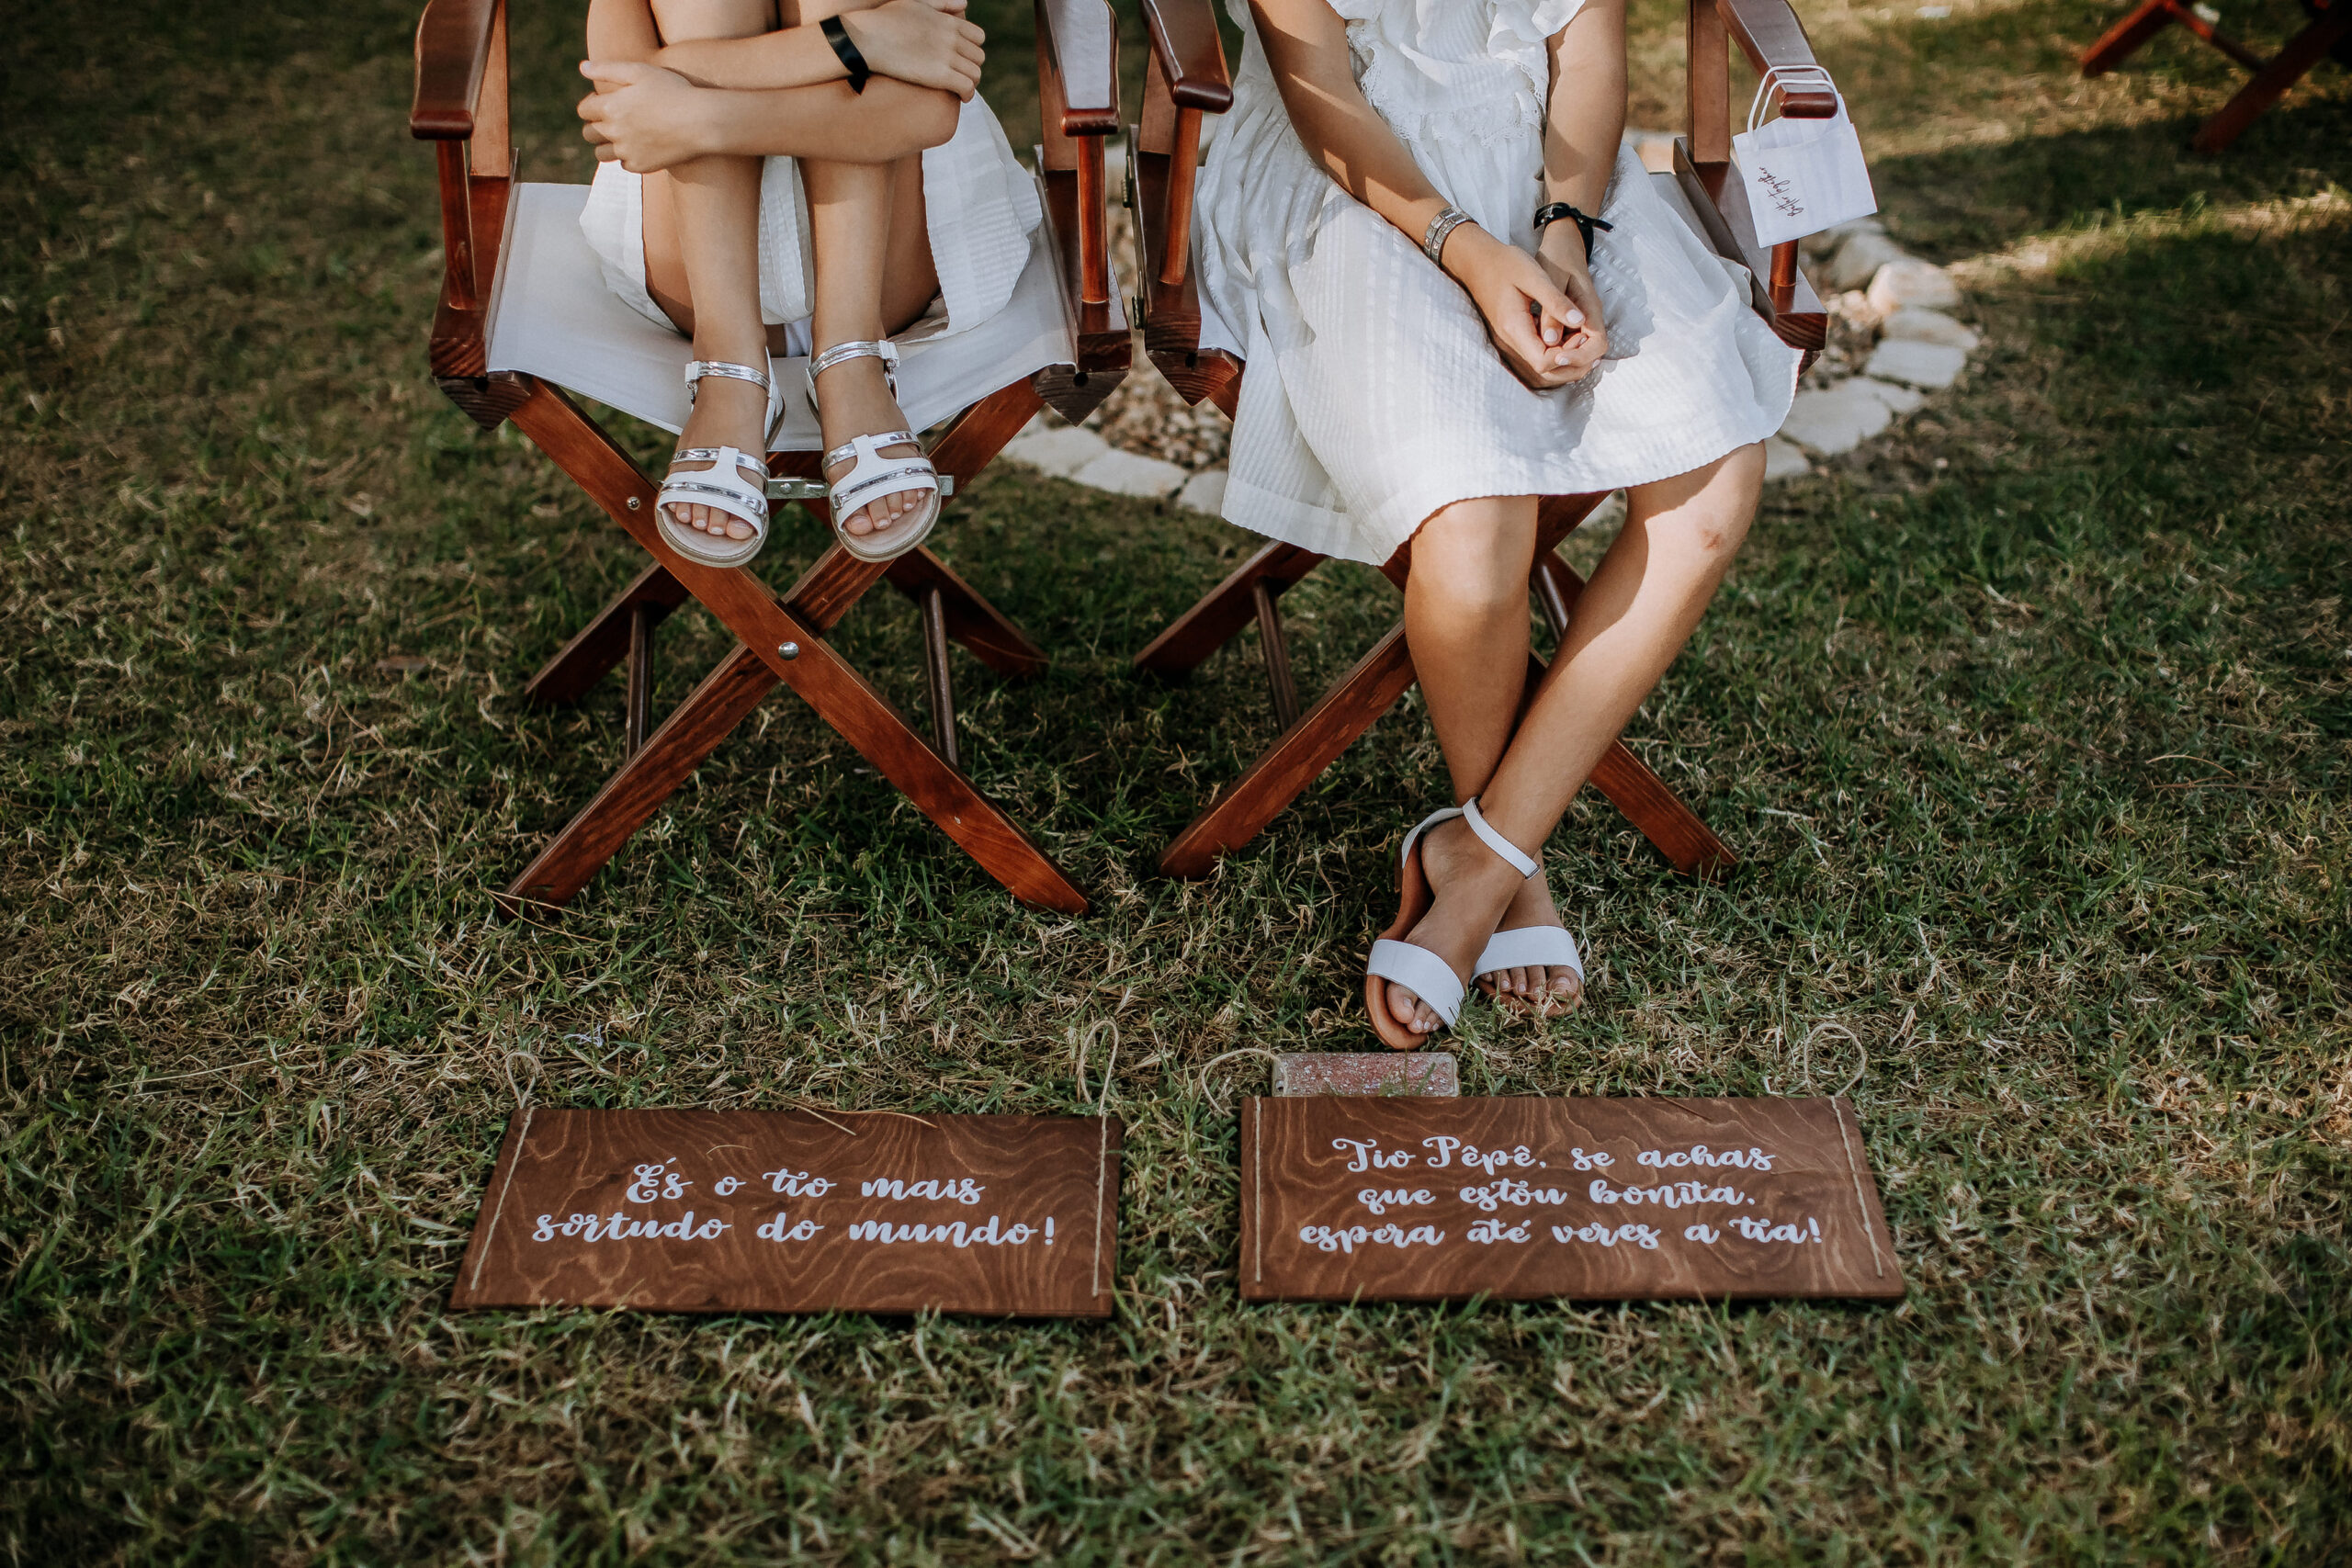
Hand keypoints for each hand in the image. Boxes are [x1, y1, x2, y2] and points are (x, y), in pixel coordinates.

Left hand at [577, 60, 710, 173]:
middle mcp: (614, 132)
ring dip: (606, 145)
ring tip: (622, 136)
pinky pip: (624, 164)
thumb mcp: (640, 71)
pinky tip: (641, 146)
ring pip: (601, 154)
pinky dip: (628, 156)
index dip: (592, 104)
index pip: (584, 110)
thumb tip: (583, 67)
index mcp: (610, 107)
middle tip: (613, 118)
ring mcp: (627, 151)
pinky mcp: (641, 166)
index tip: (606, 101)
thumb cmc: (673, 91)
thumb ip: (608, 69)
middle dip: (595, 125)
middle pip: (588, 133)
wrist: (701, 121)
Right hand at [843, 0, 984, 99]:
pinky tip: (961, 97)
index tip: (964, 57)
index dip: (974, 48)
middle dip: (973, 66)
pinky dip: (968, 94)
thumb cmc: (885, 19)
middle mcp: (951, 38)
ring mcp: (947, 56)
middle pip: (979, 57)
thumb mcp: (916, 2)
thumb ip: (942, 3)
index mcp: (947, 21)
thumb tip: (964, 2)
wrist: (868, 38)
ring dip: (972, 82)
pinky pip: (967, 87)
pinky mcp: (940, 75)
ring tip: (962, 88)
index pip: (978, 37)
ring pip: (976, 73)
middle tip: (962, 75)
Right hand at [1443, 225, 1605, 389]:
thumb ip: (1556, 301)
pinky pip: (1533, 356)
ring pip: (1539, 368)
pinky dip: (1553, 353)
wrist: (1476, 261)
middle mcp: (1509, 342)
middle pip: (1543, 372)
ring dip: (1562, 360)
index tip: (1582, 334)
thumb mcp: (1534, 276)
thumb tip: (1580, 320)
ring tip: (1579, 338)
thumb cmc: (1505, 264)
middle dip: (1569, 363)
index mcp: (1515, 328)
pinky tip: (1565, 334)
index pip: (1543, 362)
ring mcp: (1508, 342)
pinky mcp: (1510, 338)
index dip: (1567, 355)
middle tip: (1585, 338)